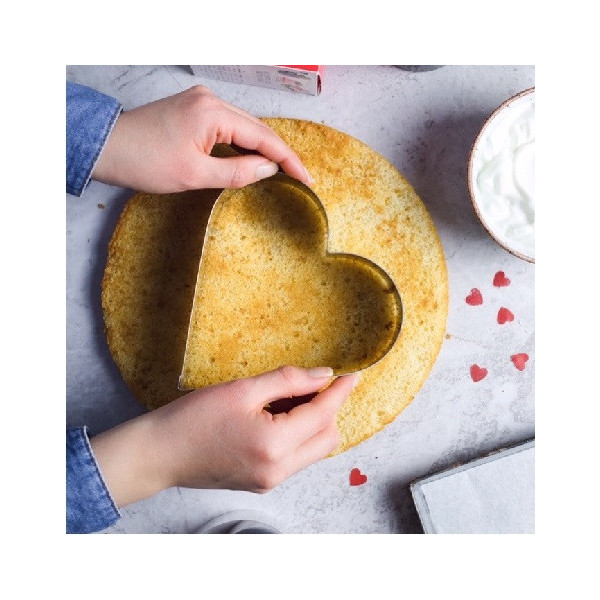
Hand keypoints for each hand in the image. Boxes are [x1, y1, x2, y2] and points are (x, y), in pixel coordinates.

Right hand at [91, 366, 358, 506]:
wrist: (158, 454)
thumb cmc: (192, 419)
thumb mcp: (242, 390)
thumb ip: (287, 381)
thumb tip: (322, 376)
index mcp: (274, 446)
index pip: (323, 415)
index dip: (340, 392)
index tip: (352, 374)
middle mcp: (278, 470)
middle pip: (326, 437)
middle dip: (328, 408)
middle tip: (311, 382)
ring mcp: (270, 481)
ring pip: (313, 450)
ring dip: (313, 422)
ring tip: (289, 397)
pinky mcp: (261, 482)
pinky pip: (295, 458)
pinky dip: (297, 435)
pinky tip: (278, 415)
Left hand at [92, 85, 312, 192]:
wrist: (108, 148)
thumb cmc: (145, 161)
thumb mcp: (195, 175)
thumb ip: (237, 172)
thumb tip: (269, 169)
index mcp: (213, 113)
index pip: (263, 138)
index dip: (288, 160)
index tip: (307, 178)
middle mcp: (211, 100)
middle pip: (258, 128)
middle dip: (279, 154)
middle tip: (299, 178)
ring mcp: (202, 102)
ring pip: (245, 126)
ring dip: (262, 149)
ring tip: (282, 172)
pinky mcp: (195, 109)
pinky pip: (230, 125)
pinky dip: (244, 143)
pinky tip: (252, 158)